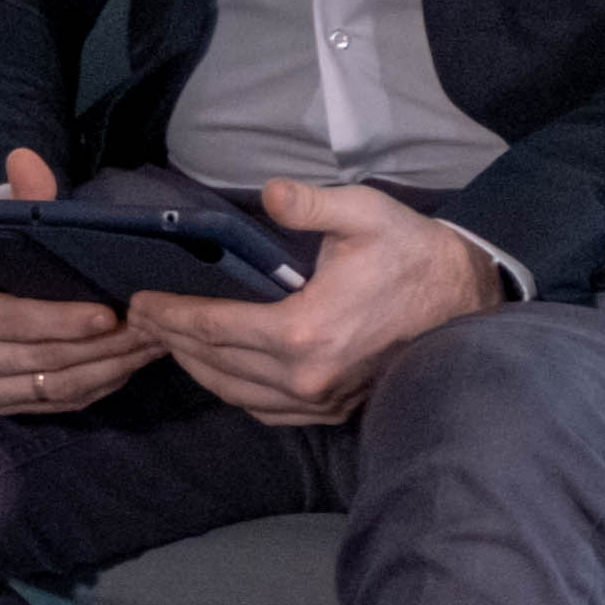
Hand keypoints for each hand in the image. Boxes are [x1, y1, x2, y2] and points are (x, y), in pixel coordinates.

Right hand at [0, 147, 161, 419]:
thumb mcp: (0, 215)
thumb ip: (20, 194)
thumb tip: (26, 159)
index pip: (10, 322)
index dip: (61, 320)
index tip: (110, 312)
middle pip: (42, 359)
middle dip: (102, 345)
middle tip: (152, 326)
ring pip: (59, 386)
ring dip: (112, 366)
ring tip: (154, 341)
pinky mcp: (6, 407)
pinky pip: (64, 402)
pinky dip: (103, 383)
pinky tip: (134, 361)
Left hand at [139, 176, 500, 427]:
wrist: (467, 302)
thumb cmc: (412, 253)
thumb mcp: (365, 213)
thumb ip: (311, 204)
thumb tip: (271, 194)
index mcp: (303, 332)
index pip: (213, 328)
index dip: (170, 317)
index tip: (137, 304)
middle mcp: (305, 377)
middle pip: (215, 363)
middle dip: (172, 340)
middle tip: (140, 320)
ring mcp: (320, 400)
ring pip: (234, 392)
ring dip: (196, 368)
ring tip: (169, 341)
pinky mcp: (333, 410)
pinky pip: (265, 411)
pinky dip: (233, 391)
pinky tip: (217, 370)